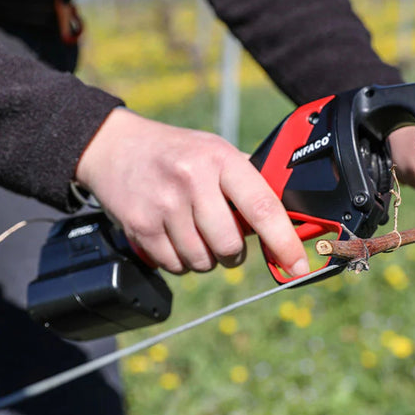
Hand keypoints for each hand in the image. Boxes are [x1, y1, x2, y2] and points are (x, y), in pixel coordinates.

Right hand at [75, 108, 308, 275]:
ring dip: (205, 257)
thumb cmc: (177, 153)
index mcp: (220, 159)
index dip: (284, 242)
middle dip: (233, 252)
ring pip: (202, 262)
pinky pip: (176, 267)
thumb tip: (289, 222)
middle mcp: (192, 180)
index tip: (298, 267)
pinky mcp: (141, 227)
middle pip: (230, 245)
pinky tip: (172, 236)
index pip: (261, 206)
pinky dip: (180, 261)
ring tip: (193, 231)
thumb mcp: (216, 151)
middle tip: (225, 237)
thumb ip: (249, 183)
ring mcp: (164, 205)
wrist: (115, 147)